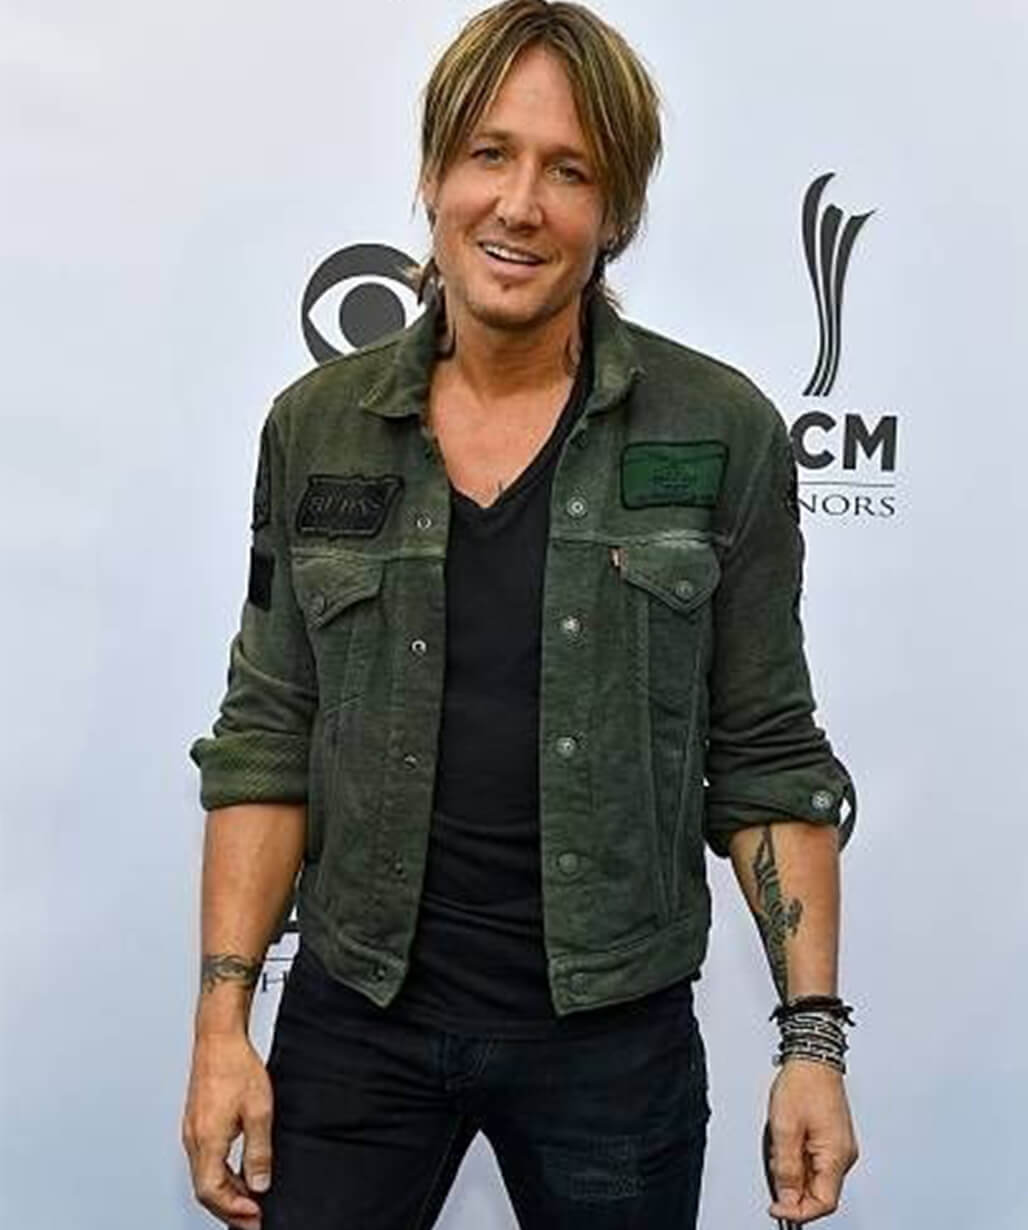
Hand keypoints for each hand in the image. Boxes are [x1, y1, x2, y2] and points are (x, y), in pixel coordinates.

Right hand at [181, 1031, 273, 1228]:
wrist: (219, 1038)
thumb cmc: (235, 1066)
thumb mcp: (258, 1111)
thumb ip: (258, 1151)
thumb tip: (259, 1184)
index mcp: (206, 1140)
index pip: (212, 1192)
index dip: (233, 1210)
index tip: (255, 1216)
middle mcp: (194, 1140)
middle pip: (206, 1190)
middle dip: (229, 1209)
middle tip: (253, 1219)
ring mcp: (193, 1132)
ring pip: (204, 1176)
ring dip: (226, 1194)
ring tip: (250, 1201)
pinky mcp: (197, 1124)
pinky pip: (205, 1161)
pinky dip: (221, 1176)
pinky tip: (238, 1174)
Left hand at [764, 1058, 858, 1222]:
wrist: (813, 1058)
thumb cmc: (803, 1084)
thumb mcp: (784, 1128)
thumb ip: (786, 1168)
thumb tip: (786, 1199)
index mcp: (836, 1155)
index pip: (823, 1203)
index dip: (798, 1212)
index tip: (776, 1208)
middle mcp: (843, 1155)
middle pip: (819, 1192)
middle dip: (792, 1186)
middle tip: (774, 1163)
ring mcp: (840, 1147)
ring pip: (815, 1176)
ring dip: (793, 1169)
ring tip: (780, 1143)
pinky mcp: (833, 1139)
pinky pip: (815, 1161)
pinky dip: (798, 1158)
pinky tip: (788, 1140)